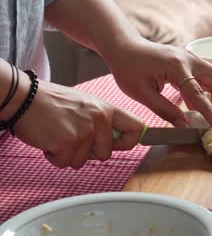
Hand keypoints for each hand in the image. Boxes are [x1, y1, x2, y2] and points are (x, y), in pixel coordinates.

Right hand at [13, 78, 143, 168]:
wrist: (24, 98)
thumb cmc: (53, 102)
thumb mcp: (86, 104)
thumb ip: (103, 121)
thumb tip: (117, 140)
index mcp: (106, 109)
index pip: (136, 127)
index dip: (130, 141)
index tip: (121, 145)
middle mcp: (99, 119)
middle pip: (106, 154)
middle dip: (88, 152)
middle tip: (72, 136)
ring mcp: (84, 132)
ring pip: (83, 161)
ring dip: (69, 154)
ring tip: (59, 134)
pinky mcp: (68, 143)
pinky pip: (65, 163)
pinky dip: (55, 157)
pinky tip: (50, 140)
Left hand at [104, 39, 211, 127]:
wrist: (124, 47)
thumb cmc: (128, 68)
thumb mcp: (142, 94)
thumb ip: (165, 110)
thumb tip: (184, 125)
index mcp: (176, 67)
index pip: (199, 93)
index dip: (209, 111)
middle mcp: (189, 60)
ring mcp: (190, 58)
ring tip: (210, 116)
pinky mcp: (189, 62)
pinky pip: (206, 77)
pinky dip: (207, 92)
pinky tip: (197, 107)